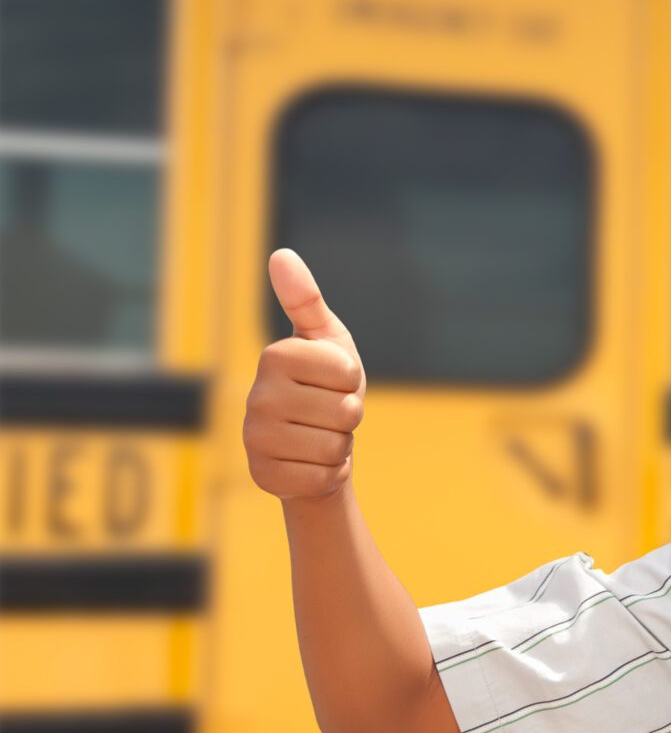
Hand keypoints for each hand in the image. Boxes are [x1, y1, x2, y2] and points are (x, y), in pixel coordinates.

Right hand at [245, 249, 365, 499]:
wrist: (313, 444)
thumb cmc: (325, 385)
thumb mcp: (326, 339)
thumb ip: (306, 299)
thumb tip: (281, 255)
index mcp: (273, 357)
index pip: (347, 372)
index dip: (352, 380)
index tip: (334, 380)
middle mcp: (256, 397)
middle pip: (346, 412)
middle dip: (350, 415)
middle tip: (328, 412)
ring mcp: (255, 439)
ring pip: (335, 446)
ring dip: (340, 444)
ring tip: (320, 434)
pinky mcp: (263, 476)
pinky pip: (323, 477)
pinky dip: (329, 472)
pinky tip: (311, 462)